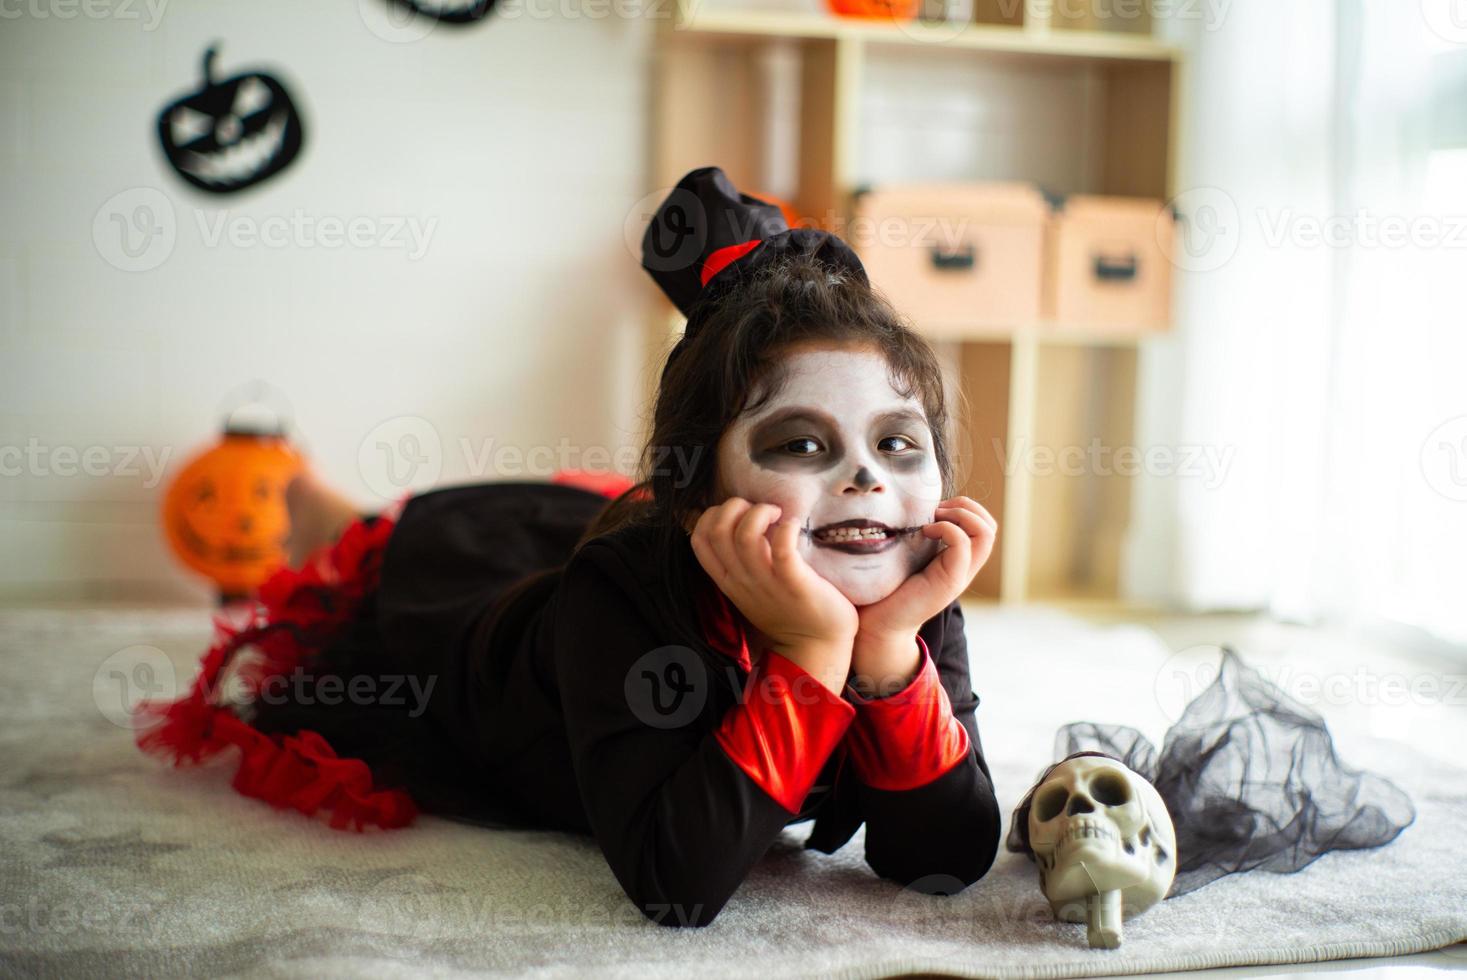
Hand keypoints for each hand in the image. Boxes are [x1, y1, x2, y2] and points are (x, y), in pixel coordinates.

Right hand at [689, 498, 858, 690]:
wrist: (815, 644)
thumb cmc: (786, 609)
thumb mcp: (750, 587)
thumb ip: (738, 563)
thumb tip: (735, 526)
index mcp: (728, 579)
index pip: (699, 539)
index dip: (711, 515)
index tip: (737, 514)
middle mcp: (741, 579)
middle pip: (717, 530)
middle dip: (734, 507)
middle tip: (760, 510)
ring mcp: (766, 582)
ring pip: (745, 535)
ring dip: (759, 513)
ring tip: (777, 514)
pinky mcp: (794, 582)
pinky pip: (782, 549)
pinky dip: (786, 528)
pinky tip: (793, 525)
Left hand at [856, 496, 996, 640]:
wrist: (876, 625)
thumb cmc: (883, 588)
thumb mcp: (904, 555)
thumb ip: (914, 536)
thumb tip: (905, 505)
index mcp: (956, 560)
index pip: (983, 525)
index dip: (965, 507)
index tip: (934, 509)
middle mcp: (963, 567)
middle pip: (990, 527)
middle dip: (967, 506)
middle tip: (937, 511)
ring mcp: (959, 575)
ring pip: (986, 533)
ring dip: (961, 515)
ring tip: (934, 519)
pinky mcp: (949, 582)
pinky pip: (962, 544)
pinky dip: (946, 528)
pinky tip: (924, 532)